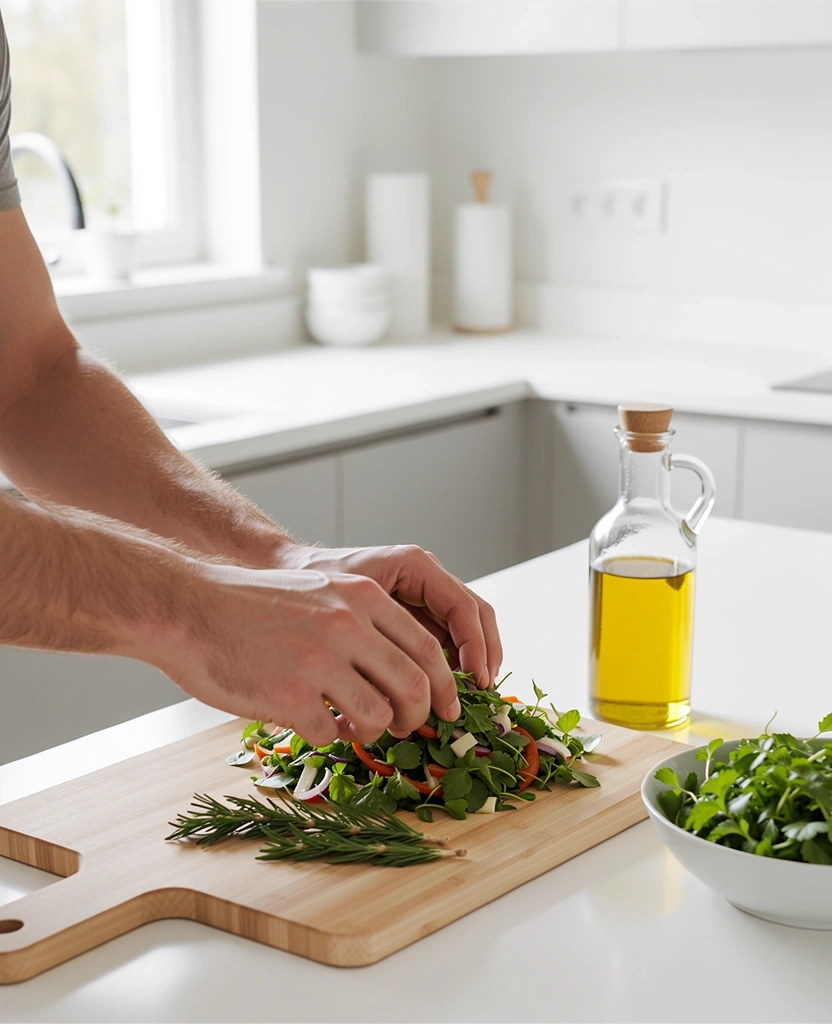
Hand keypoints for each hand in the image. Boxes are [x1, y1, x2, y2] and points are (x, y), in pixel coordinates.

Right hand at [156, 563, 462, 746]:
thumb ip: (366, 624)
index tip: (448, 708)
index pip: (428, 650)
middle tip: (406, 726)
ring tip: (355, 726)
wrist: (190, 607)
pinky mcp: (290, 696)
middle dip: (418, 717)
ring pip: (379, 717)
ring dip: (374, 731)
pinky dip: (330, 737)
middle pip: (415, 688)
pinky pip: (332, 734)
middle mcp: (348, 625)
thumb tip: (411, 674)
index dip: (446, 686)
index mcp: (363, 597)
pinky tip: (315, 724)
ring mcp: (319, 662)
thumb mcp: (322, 593)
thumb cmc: (255, 606)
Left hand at [271, 542, 502, 689]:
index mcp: (414, 566)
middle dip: (482, 658)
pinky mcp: (414, 615)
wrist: (288, 572)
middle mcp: (425, 577)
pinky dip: (449, 667)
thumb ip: (375, 638)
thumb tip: (403, 684)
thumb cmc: (311, 582)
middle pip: (475, 616)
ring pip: (466, 630)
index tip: (475, 681)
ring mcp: (422, 595)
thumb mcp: (343, 607)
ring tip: (463, 700)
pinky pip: (444, 639)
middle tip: (479, 695)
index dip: (476, 647)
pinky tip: (441, 695)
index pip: (463, 607)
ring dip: (471, 665)